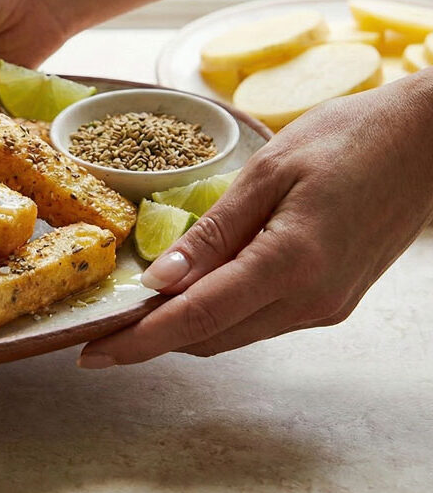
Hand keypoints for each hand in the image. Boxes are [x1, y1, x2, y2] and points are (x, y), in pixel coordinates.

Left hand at [78, 71, 432, 367]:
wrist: (429, 142)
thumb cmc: (351, 139)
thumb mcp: (268, 172)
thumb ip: (212, 233)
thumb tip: (160, 282)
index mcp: (290, 263)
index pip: (196, 318)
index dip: (138, 341)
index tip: (93, 353)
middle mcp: (310, 300)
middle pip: (210, 337)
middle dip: (152, 337)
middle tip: (104, 323)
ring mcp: (326, 307)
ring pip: (234, 334)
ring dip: (184, 327)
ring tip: (138, 307)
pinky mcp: (332, 302)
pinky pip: (260, 320)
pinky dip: (219, 313)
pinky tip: (195, 288)